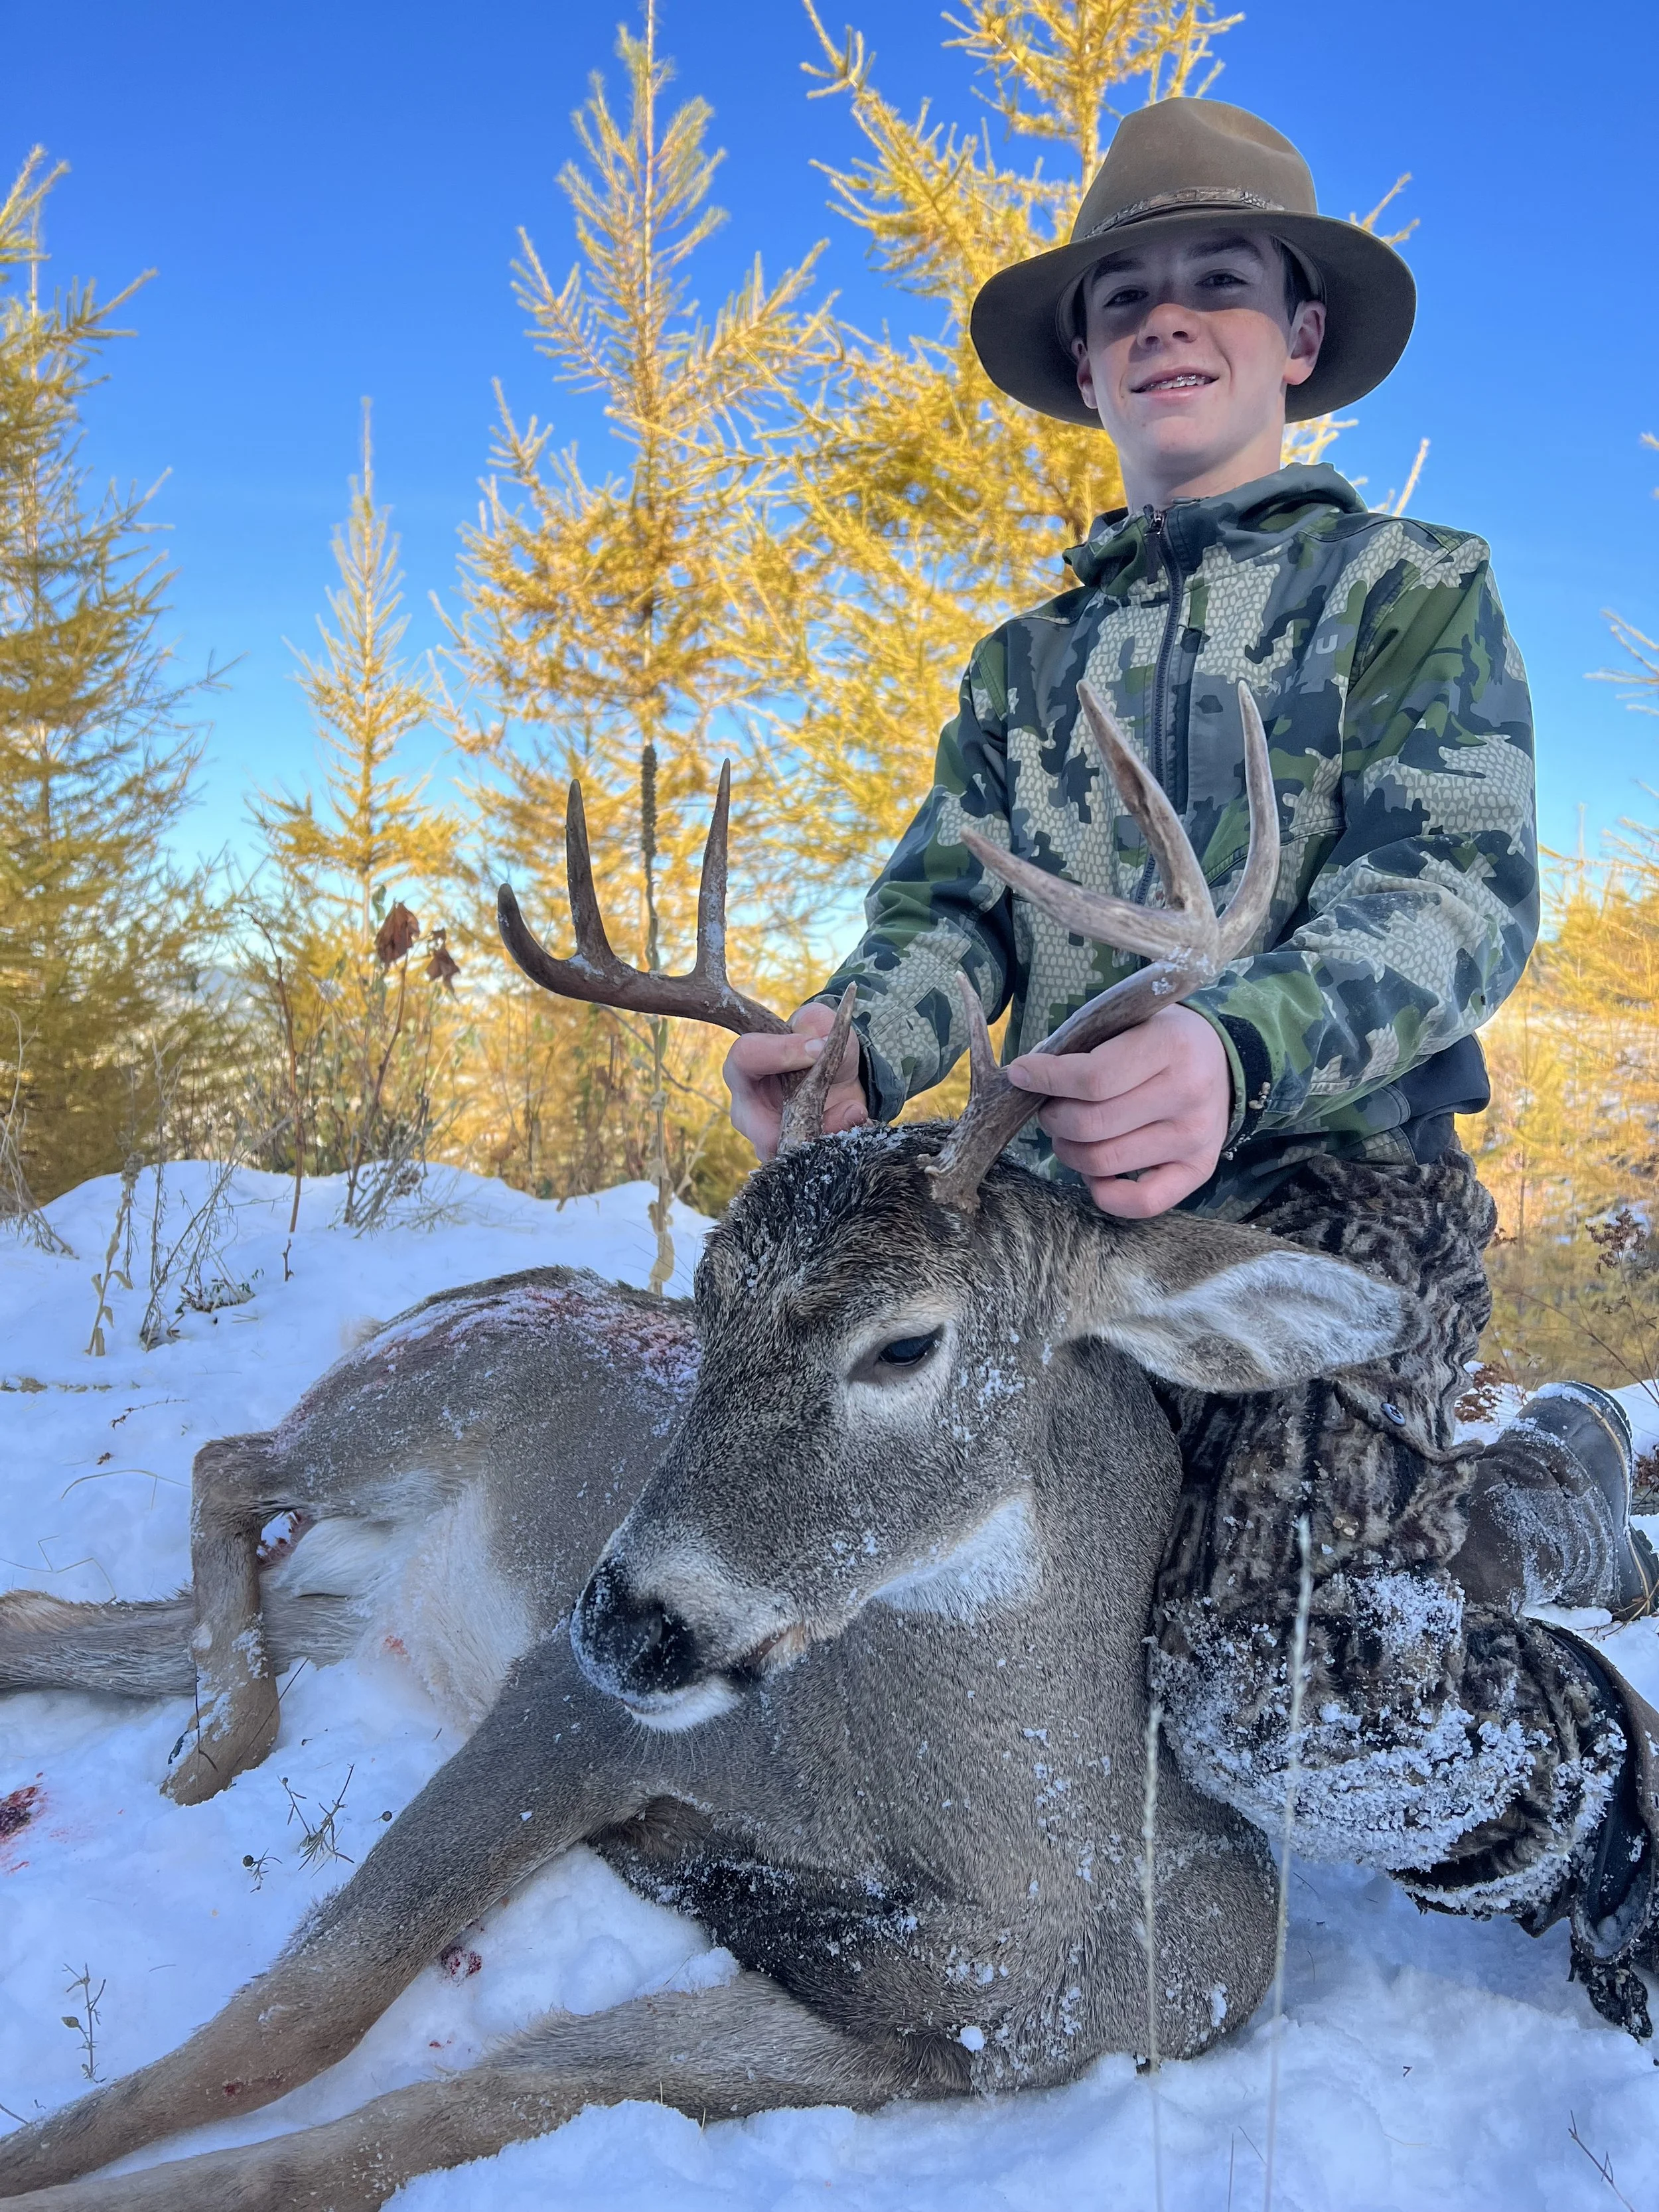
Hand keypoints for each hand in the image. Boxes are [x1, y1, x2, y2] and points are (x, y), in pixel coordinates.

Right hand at [724, 1002, 867, 1160]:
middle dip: (803, 1116)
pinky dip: (836, 1145)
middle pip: (759, 1126)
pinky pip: (808, 1163)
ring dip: (825, 1133)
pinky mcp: (790, 1158)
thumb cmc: (819, 1048)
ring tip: (853, 1111)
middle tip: (832, 1094)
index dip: (781, 1052)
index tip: (818, 1048)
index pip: (746, 1056)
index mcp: (746, 1063)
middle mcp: (747, 1107)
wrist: (840, 1080)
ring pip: (788, 1151)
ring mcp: (766, 1139)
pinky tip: (855, 1124)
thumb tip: (817, 1042)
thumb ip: (818, 1022)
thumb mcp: (823, 1026)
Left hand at [1006, 1005, 1231, 1218]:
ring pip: (1103, 1162)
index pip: (1092, 1078)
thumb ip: (1082, 1044)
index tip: (1022, 1074)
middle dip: (1052, 1118)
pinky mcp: (1199, 1169)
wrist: (1218, 1058)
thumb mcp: (1127, 1019)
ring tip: (1069, 1133)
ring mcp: (1195, 1137)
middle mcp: (1188, 1093)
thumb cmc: (1157, 1037)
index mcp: (1169, 1045)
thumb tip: (1027, 1078)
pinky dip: (1103, 1192)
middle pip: (1091, 1124)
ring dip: (1068, 1151)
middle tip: (1049, 1108)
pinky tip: (1094, 1169)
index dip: (1045, 1080)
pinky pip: (1141, 1203)